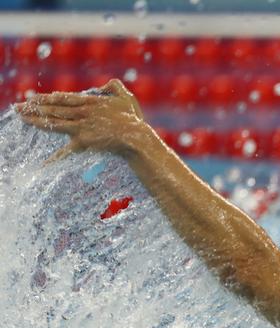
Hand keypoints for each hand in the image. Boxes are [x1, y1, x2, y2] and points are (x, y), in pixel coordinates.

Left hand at [16, 79, 146, 162]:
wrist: (134, 138)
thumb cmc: (132, 119)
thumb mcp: (126, 97)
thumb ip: (114, 86)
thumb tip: (104, 84)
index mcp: (89, 102)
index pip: (62, 98)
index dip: (46, 98)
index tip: (33, 98)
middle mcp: (81, 113)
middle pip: (53, 108)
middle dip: (34, 107)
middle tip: (18, 107)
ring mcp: (80, 127)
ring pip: (53, 123)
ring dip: (35, 120)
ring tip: (22, 118)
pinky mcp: (83, 142)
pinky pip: (66, 152)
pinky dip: (54, 159)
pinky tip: (42, 165)